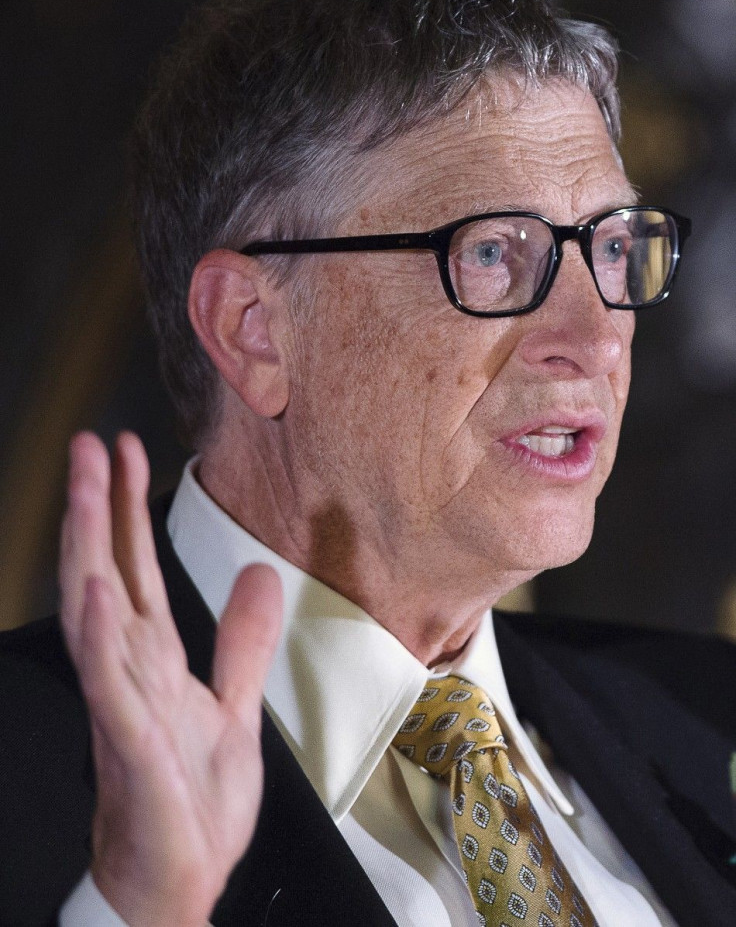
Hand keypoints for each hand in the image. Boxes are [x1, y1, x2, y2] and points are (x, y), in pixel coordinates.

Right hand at [59, 432, 281, 926]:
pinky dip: (101, 634)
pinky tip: (97, 591)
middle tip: (90, 443)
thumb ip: (242, 643)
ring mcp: (124, 701)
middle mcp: (129, 668)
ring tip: (83, 489)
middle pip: (107, 571)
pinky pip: (109, 681)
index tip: (123, 452)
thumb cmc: (191, 801)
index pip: (135, 566)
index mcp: (153, 658)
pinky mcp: (131, 741)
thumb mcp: (232, 707)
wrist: (177, 880)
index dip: (127, 508)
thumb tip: (259, 574)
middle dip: (96, 506)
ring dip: (88, 546)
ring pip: (97, 610)